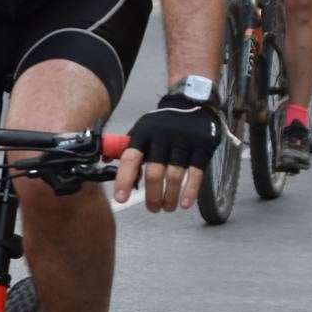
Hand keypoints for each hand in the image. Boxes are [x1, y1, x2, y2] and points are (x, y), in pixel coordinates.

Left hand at [114, 95, 221, 212]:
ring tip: (167, 208)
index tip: (121, 199)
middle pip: (154, 173)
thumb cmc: (162, 123)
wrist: (192, 103)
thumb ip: (128, 148)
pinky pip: (196, 174)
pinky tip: (185, 203)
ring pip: (174, 176)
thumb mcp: (142, 129)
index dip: (124, 180)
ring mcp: (183, 142)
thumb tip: (110, 163)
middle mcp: (162, 138)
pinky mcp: (202, 147)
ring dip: (169, 197)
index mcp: (143, 134)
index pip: (130, 159)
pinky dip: (190, 191)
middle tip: (152, 208)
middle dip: (152, 196)